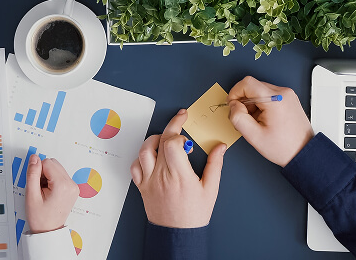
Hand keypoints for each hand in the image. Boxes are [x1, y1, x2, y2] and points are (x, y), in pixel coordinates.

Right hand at [25, 155, 78, 233]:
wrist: (48, 231)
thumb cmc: (40, 218)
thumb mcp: (31, 195)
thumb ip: (32, 173)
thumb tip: (34, 158)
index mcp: (62, 185)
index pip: (47, 162)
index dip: (37, 171)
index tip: (36, 185)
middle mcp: (71, 184)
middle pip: (53, 163)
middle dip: (43, 172)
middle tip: (39, 189)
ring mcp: (73, 187)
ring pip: (57, 168)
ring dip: (47, 176)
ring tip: (44, 192)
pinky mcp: (72, 189)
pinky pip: (61, 175)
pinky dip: (52, 180)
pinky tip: (49, 192)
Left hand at [131, 109, 225, 227]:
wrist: (178, 235)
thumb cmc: (194, 215)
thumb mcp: (210, 189)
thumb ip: (215, 165)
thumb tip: (220, 147)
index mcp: (180, 175)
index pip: (172, 142)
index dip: (178, 127)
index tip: (185, 121)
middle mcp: (162, 175)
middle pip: (159, 141)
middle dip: (170, 127)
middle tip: (179, 121)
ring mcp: (149, 181)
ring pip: (144, 151)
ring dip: (153, 140)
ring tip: (164, 139)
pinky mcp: (142, 188)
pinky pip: (135, 167)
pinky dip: (141, 157)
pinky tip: (152, 158)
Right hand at [228, 76, 313, 166]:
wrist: (303, 152)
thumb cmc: (283, 147)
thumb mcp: (254, 136)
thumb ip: (238, 118)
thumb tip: (233, 105)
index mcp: (275, 100)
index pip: (247, 83)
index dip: (235, 93)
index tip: (233, 106)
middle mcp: (283, 93)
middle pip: (253, 86)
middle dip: (244, 101)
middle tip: (246, 119)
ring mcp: (287, 94)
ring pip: (260, 90)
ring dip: (253, 103)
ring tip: (257, 121)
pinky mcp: (289, 98)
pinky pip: (268, 95)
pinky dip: (261, 104)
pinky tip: (264, 119)